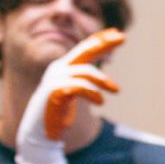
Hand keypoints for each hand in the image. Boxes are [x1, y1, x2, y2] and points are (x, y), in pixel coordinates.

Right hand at [14, 29, 124, 163]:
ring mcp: (55, 79)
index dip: (100, 40)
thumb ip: (83, 80)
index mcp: (64, 66)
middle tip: (123, 37)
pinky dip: (92, 93)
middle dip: (104, 44)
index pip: (84, 49)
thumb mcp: (74, 91)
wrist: (40, 130)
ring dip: (103, 81)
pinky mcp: (54, 92)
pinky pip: (79, 87)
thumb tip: (101, 77)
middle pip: (84, 52)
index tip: (118, 33)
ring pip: (85, 72)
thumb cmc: (59, 109)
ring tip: (116, 91)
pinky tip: (100, 102)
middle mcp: (58, 69)